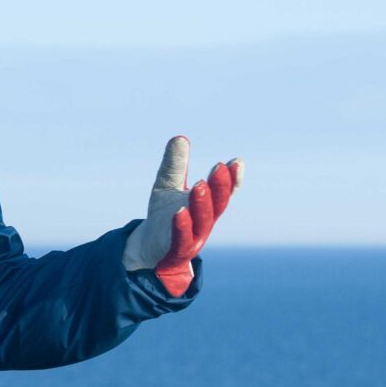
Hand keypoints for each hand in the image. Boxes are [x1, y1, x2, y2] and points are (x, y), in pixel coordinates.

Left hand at [121, 136, 242, 297]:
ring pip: (202, 221)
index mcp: (206, 205)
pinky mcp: (176, 249)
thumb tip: (180, 138)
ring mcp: (193, 236)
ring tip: (200, 185)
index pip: (223, 192)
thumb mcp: (167, 185)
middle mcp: (204, 221)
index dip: (232, 180)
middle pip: (217, 204)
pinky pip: (181, 238)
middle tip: (220, 168)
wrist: (148, 246)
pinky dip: (182, 225)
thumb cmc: (164, 214)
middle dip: (220, 187)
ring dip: (202, 203)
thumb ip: (175, 165)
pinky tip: (180, 212)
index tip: (237, 163)